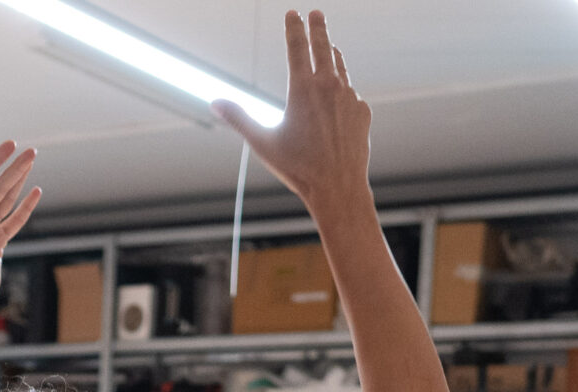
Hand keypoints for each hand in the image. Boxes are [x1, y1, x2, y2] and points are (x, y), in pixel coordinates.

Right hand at [215, 12, 371, 214]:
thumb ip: (239, 118)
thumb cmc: (298, 168)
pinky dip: (343, 89)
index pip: (297, 46)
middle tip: (317, 13)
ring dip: (333, 55)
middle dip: (319, 27)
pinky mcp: (362, 111)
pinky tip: (339, 97)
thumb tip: (214, 102)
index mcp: (302, 89)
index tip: (293, 13)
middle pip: (324, 46)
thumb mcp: (262, 142)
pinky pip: (351, 93)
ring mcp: (349, 97)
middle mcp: (329, 87)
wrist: (338, 187)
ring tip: (331, 48)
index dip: (294, 27)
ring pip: (340, 68)